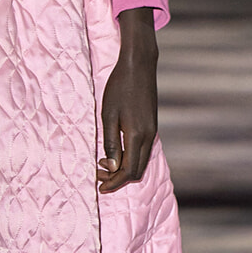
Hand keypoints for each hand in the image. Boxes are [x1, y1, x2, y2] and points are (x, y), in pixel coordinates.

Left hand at [97, 7, 158, 193]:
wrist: (139, 65)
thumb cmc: (119, 87)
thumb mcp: (108, 115)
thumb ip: (110, 142)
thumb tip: (112, 167)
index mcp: (137, 135)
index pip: (129, 170)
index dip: (114, 182)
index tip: (100, 187)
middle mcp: (149, 137)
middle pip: (138, 171)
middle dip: (118, 179)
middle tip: (99, 177)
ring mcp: (152, 132)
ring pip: (141, 162)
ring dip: (124, 169)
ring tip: (104, 166)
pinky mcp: (152, 126)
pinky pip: (143, 151)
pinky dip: (130, 158)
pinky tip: (115, 153)